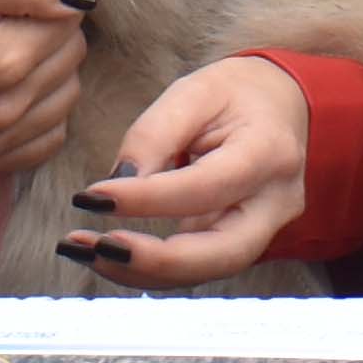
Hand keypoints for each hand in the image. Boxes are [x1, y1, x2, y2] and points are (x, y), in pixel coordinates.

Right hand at [0, 0, 89, 177]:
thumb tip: (79, 2)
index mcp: (4, 61)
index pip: (71, 26)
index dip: (47, 8)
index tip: (11, 7)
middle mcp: (3, 110)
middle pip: (72, 62)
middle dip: (49, 39)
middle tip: (4, 29)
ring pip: (67, 98)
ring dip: (48, 75)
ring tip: (5, 59)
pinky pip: (49, 137)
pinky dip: (39, 114)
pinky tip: (9, 93)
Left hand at [63, 56, 309, 286]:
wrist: (278, 106)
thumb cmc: (235, 94)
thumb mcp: (193, 92)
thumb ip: (154, 134)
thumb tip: (117, 186)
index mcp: (269, 152)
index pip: (205, 188)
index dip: (147, 200)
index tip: (92, 197)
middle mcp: (276, 202)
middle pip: (222, 255)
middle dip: (155, 262)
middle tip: (96, 248)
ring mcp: (265, 230)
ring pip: (207, 271)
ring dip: (141, 271)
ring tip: (84, 249)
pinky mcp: (242, 244)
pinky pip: (196, 265)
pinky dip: (149, 267)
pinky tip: (106, 252)